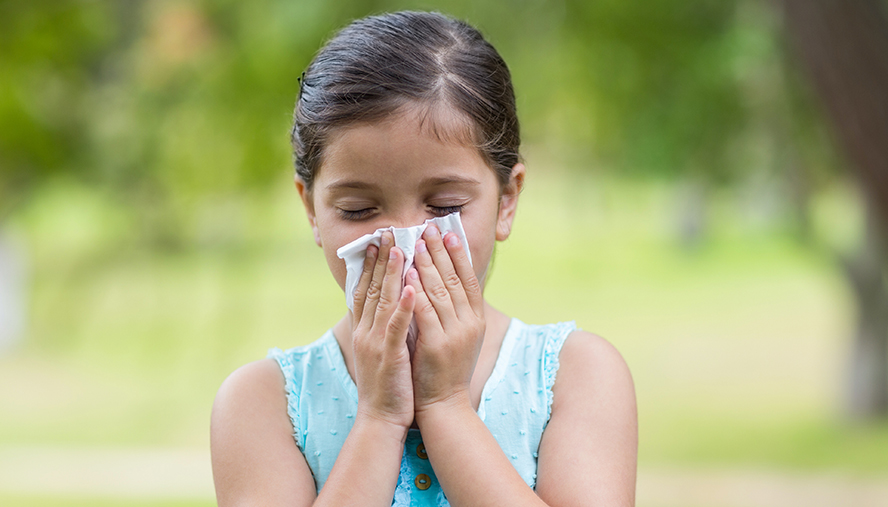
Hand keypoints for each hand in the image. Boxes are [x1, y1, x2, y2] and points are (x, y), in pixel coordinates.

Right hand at [350, 232, 415, 429]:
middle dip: (380, 259)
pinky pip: (396, 328)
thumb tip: (389, 302)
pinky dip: (403, 307)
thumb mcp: (380, 349)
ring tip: (400, 250)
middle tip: (388, 233)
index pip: (364, 290)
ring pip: (382, 302)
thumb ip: (382, 325)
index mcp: (364, 330)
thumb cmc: (386, 384)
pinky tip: (412, 289)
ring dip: (391, 275)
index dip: (370, 264)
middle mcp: (365, 332)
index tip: (377, 241)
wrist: (381, 418)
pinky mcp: (389, 356)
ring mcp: (376, 343)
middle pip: (371, 289)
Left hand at [405, 225, 485, 415]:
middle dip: (440, 250)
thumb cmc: (444, 370)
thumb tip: (443, 281)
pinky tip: (408, 273)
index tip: (450, 231)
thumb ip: (453, 311)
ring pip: (440, 290)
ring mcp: (454, 334)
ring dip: (427, 263)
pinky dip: (417, 290)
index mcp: (475, 320)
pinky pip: (425, 311)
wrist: (444, 406)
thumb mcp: (457, 336)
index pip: (468, 279)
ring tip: (416, 241)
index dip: (459, 254)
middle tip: (428, 227)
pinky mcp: (436, 345)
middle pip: (454, 278)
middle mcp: (469, 323)